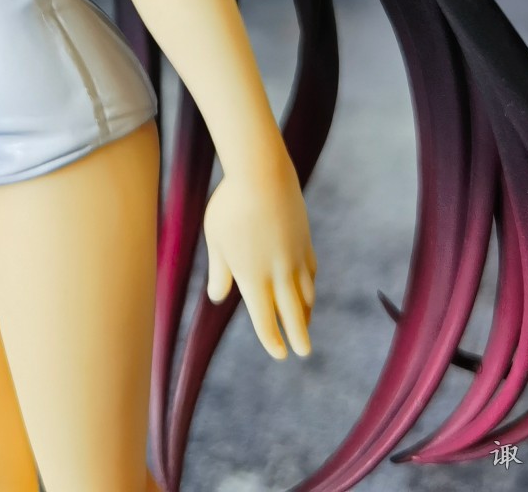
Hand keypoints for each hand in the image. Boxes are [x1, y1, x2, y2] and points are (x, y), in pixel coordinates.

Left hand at [203, 157, 316, 359]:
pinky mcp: (305, 238)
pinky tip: (308, 288)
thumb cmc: (230, 206)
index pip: (264, 319)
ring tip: (304, 323)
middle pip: (293, 313)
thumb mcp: (216, 240)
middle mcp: (279, 272)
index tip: (280, 353)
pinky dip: (310, 284)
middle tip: (304, 351)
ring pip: (306, 293)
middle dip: (299, 335)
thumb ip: (219, 272)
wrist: (261, 174)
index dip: (272, 339)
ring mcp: (295, 255)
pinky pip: (311, 270)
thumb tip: (218, 296)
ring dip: (306, 312)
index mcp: (253, 278)